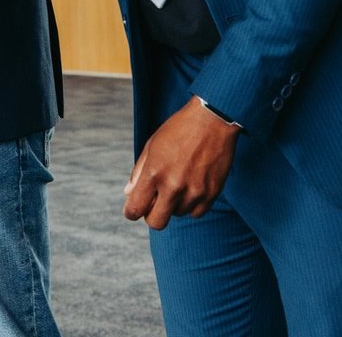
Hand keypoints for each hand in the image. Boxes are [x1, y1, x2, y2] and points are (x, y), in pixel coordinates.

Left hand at [123, 96, 239, 228]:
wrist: (213, 119)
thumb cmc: (179, 129)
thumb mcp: (152, 145)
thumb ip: (138, 172)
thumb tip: (128, 193)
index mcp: (154, 173)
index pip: (136, 209)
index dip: (131, 211)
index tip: (134, 208)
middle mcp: (173, 186)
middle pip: (156, 222)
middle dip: (152, 214)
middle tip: (155, 201)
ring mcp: (194, 191)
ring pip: (177, 214)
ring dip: (174, 204)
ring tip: (179, 182)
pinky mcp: (212, 193)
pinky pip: (197, 212)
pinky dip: (192, 204)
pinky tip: (192, 186)